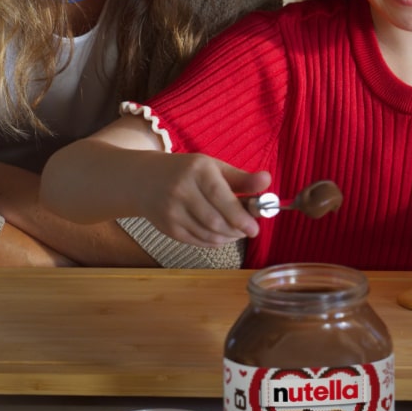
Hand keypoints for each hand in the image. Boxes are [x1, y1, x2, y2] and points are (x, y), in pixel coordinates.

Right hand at [150, 156, 268, 247]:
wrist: (143, 180)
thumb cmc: (187, 172)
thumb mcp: (213, 168)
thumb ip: (242, 178)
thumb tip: (268, 181)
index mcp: (197, 171)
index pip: (221, 198)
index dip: (240, 217)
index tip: (255, 228)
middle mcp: (181, 190)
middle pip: (215, 220)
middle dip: (236, 230)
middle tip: (248, 230)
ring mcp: (171, 211)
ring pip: (207, 234)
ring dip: (227, 237)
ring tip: (236, 232)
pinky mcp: (167, 228)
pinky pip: (197, 241)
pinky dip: (214, 242)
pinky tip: (221, 236)